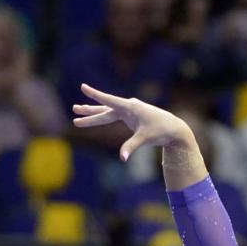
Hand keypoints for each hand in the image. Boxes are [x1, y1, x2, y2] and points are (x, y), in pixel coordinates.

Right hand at [72, 83, 192, 162]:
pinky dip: (102, 117)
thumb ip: (131, 147)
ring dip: (92, 114)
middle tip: (73, 110)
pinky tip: (94, 117)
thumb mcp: (145, 139)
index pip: (109, 101)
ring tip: (78, 112)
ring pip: (106, 112)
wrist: (173, 129)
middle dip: (89, 111)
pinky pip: (112, 116)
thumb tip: (122, 158)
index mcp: (130, 107)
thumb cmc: (161, 131)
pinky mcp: (130, 117)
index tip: (83, 87)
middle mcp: (128, 106)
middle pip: (104, 109)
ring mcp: (128, 111)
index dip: (95, 95)